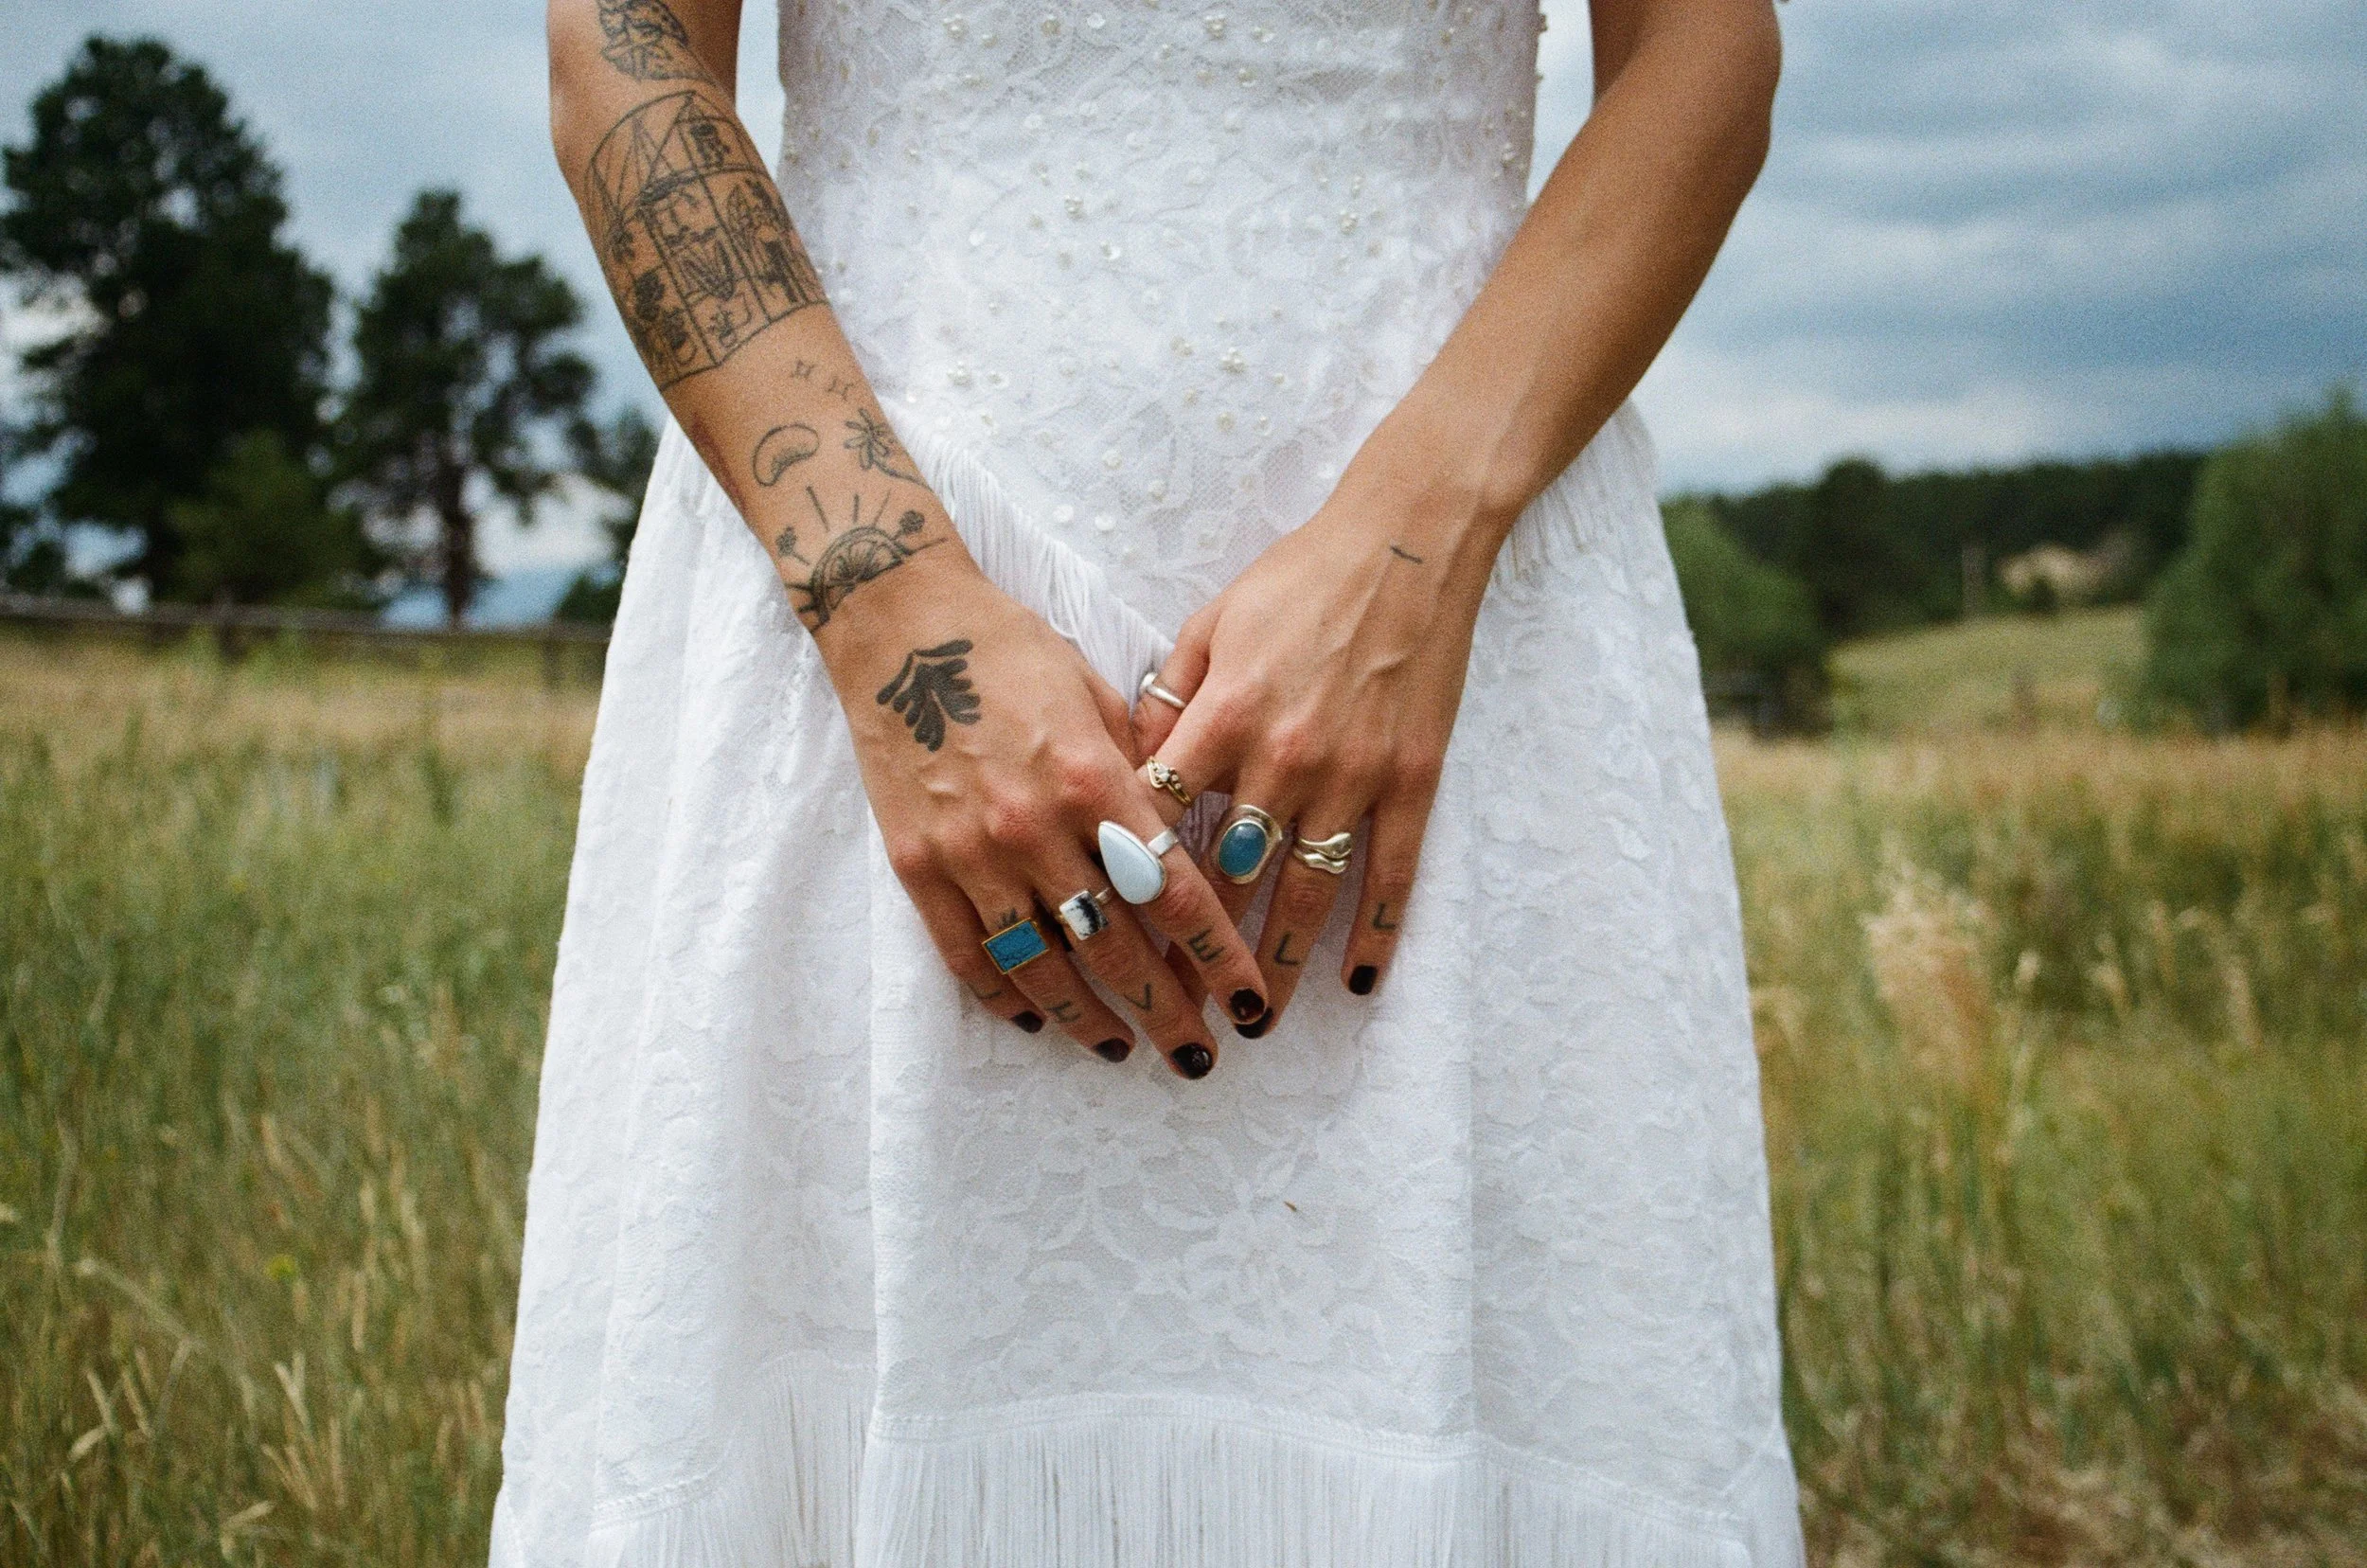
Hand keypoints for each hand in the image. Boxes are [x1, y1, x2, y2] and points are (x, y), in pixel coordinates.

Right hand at [815, 552, 1269, 1077]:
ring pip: (1041, 966)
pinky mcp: (917, 865)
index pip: (1172, 892)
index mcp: (1094, 780)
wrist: (901, 628)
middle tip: (1198, 1054)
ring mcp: (971, 853)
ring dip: (1088, 1018)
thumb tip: (1185, 835)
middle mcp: (1035, 828)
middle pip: (1114, 946)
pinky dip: (1005, 995)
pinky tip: (1037, 1017)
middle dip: (1164, 1008)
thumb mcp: (1097, 696)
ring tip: (1123, 1047)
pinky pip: (966, 954)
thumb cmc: (1011, 650)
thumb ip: (1140, 771)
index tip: (1246, 1002)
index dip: (1216, 957)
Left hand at [1131, 423, 1507, 1029]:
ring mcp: (1352, 776)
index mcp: (1223, 716)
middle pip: (1227, 878)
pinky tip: (1360, 983)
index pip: (1159, 820)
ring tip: (1254, 1019)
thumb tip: (1126, 768)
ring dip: (1277, 965)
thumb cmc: (1296, 580)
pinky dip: (1377, 935)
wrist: (1405, 544)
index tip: (1107, 933)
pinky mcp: (1411, 782)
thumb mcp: (1207, 626)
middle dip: (1195, 950)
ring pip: (1306, 894)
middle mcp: (1283, 758)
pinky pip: (1392, 875)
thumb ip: (1164, 703)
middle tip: (1171, 1008)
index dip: (1129, 880)